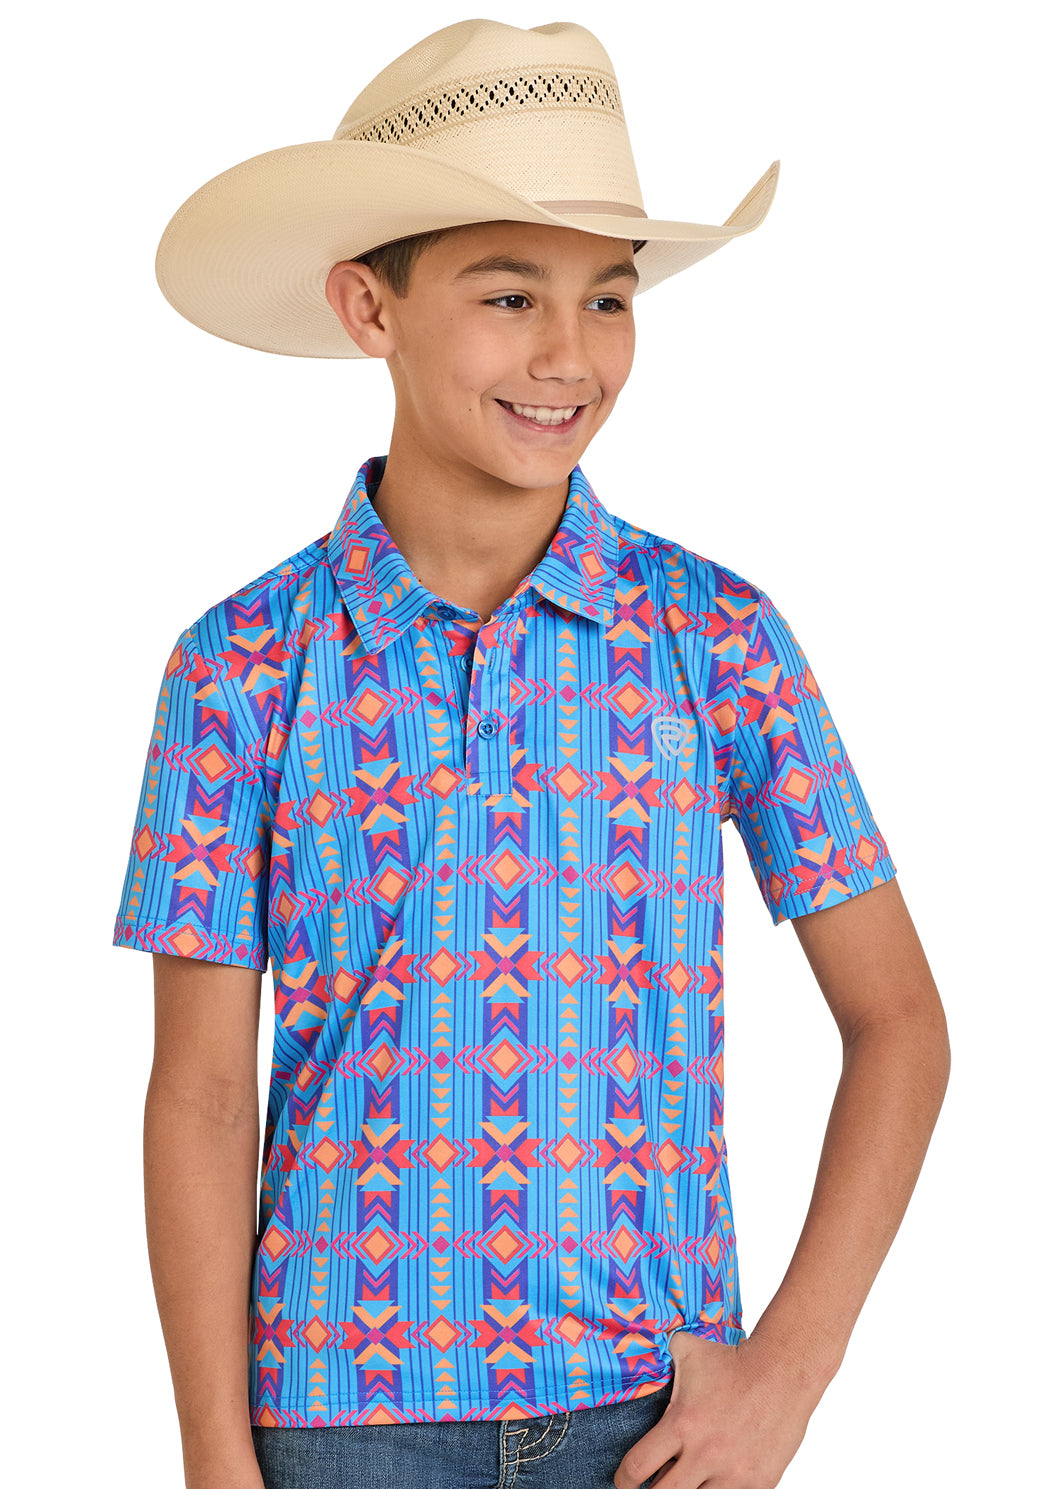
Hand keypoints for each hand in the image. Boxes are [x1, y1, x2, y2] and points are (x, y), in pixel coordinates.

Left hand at [613, 1331, 818, 1488]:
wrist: (782, 1371)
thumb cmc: (732, 1359)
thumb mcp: (688, 1349)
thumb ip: (660, 1355)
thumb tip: (639, 1347)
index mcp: (682, 1425)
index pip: (637, 1468)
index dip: (624, 1479)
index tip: (623, 1482)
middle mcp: (704, 1454)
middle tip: (650, 1488)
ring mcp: (733, 1473)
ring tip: (685, 1484)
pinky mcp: (758, 1483)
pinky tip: (713, 1484)